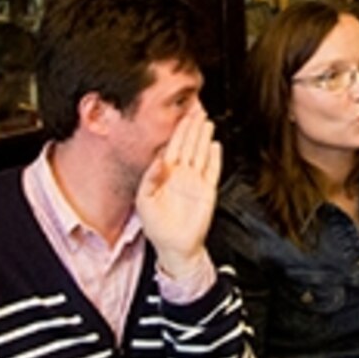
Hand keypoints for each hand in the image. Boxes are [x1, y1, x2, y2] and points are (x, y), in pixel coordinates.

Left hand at [134, 107, 221, 265]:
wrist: (174, 247)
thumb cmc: (156, 226)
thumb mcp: (143, 201)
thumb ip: (149, 178)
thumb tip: (158, 160)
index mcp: (165, 174)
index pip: (173, 146)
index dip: (178, 130)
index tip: (182, 115)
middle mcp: (181, 175)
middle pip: (189, 145)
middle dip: (193, 127)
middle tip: (197, 110)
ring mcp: (195, 182)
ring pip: (201, 153)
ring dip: (204, 138)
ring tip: (206, 122)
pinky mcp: (208, 191)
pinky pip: (212, 170)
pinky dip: (215, 158)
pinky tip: (215, 145)